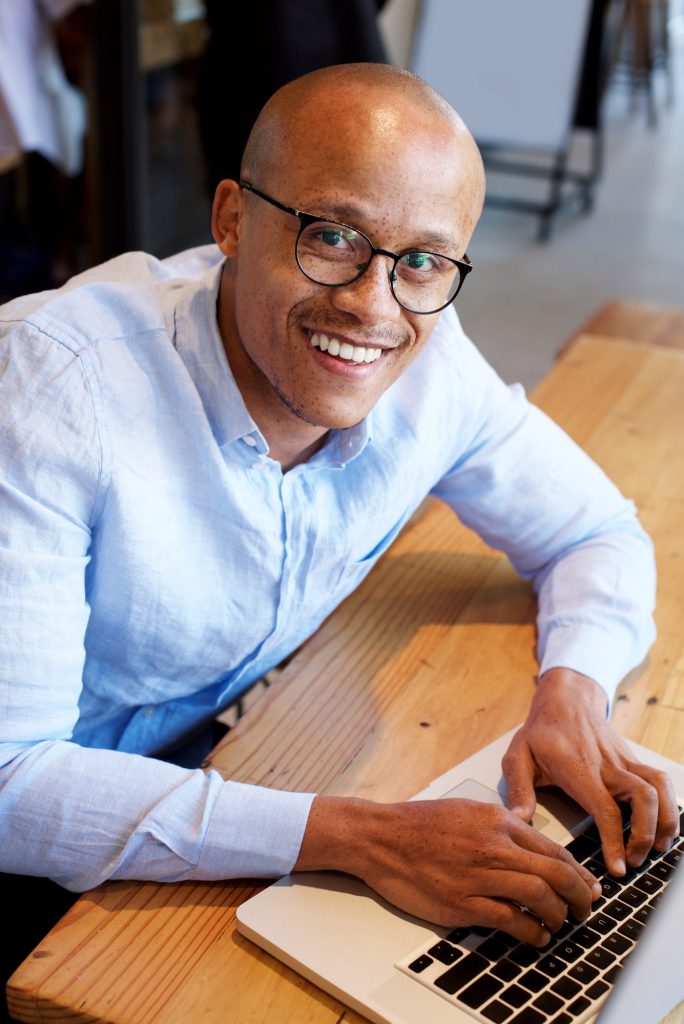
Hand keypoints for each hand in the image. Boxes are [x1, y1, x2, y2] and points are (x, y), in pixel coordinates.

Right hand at [295, 793, 600, 945]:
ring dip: (559, 915)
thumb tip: (526, 825)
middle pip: (555, 873)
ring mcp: (479, 875)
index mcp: (496, 820)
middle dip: (579, 895)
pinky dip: (532, 933)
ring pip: (539, 897)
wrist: (381, 838)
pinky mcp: (464, 903)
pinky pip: (511, 921)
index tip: (588, 886)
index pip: (552, 848)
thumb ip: (499, 820)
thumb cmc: (418, 823)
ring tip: (561, 924)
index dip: (577, 871)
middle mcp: (494, 845)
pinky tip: (536, 937)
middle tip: (585, 909)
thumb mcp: (466, 809)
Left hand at [502, 667, 679, 875]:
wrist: (566, 699)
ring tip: (657, 848)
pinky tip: (662, 826)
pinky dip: (667, 803)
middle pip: (643, 798)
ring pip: (659, 787)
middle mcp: (607, 765)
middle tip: (634, 862)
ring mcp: (624, 761)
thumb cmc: (541, 732)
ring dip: (664, 820)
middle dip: (645, 835)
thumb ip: (517, 789)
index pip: (605, 808)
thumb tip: (518, 821)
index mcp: (579, 769)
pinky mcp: (633, 760)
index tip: (617, 868)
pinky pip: (660, 780)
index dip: (615, 840)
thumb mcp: (518, 756)